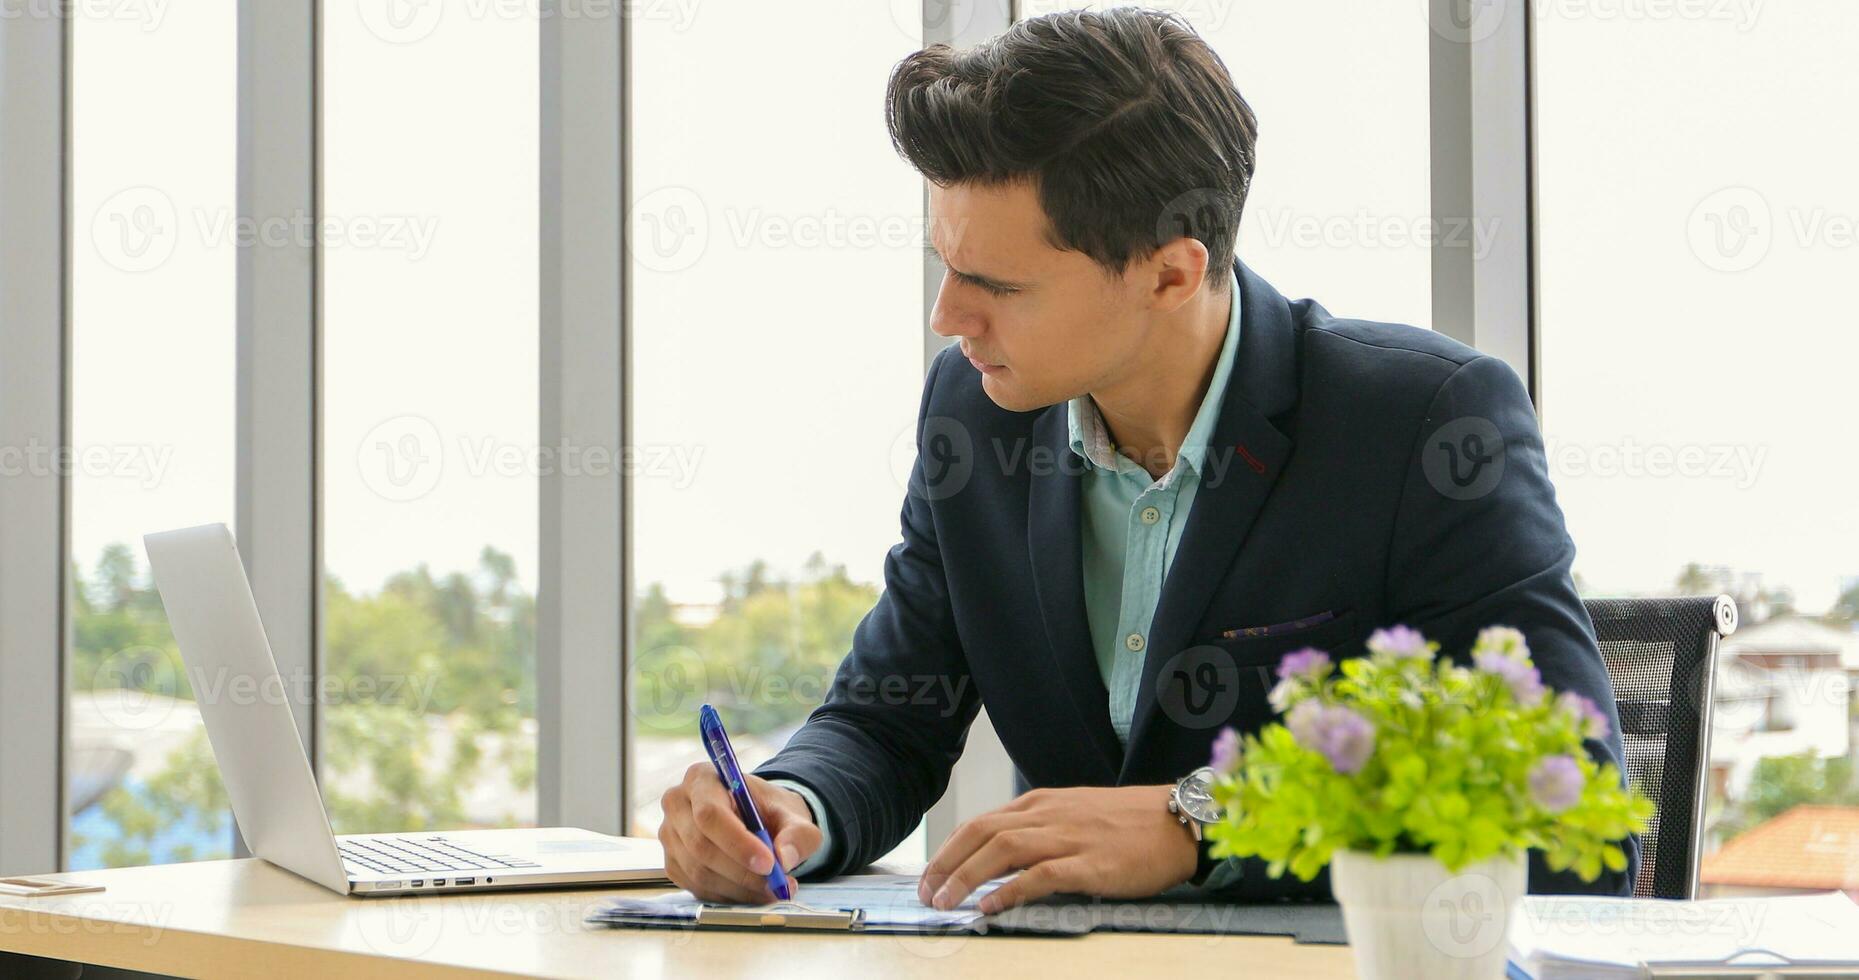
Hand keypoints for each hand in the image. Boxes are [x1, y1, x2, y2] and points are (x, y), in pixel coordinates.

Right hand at [657, 763, 822, 902]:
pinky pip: (697, 888)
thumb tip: (785, 858)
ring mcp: (670, 836)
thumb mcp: (793, 815)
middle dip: (741, 871)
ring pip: (699, 872)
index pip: (709, 814)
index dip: (737, 843)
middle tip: (776, 883)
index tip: (769, 863)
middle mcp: (677, 804)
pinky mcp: (673, 864)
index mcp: (701, 778)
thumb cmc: (770, 811)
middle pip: (701, 846)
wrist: (758, 820)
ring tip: (772, 889)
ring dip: (739, 888)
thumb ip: (796, 833)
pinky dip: (728, 896)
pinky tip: (752, 891)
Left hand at [918, 785, 1198, 913]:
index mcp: (1041, 803)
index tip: (930, 874)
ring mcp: (1069, 837)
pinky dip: (1011, 889)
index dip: (949, 849)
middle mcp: (1048, 815)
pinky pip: (1041, 874)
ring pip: (1002, 850)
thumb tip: (999, 859)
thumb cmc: (1129, 823)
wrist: (1179, 821)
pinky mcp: (1090, 864)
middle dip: (946, 863)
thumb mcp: (1074, 815)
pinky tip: (990, 905)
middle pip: (981, 833)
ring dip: (967, 876)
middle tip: (926, 893)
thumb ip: (1038, 830)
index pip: (981, 822)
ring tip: (946, 901)